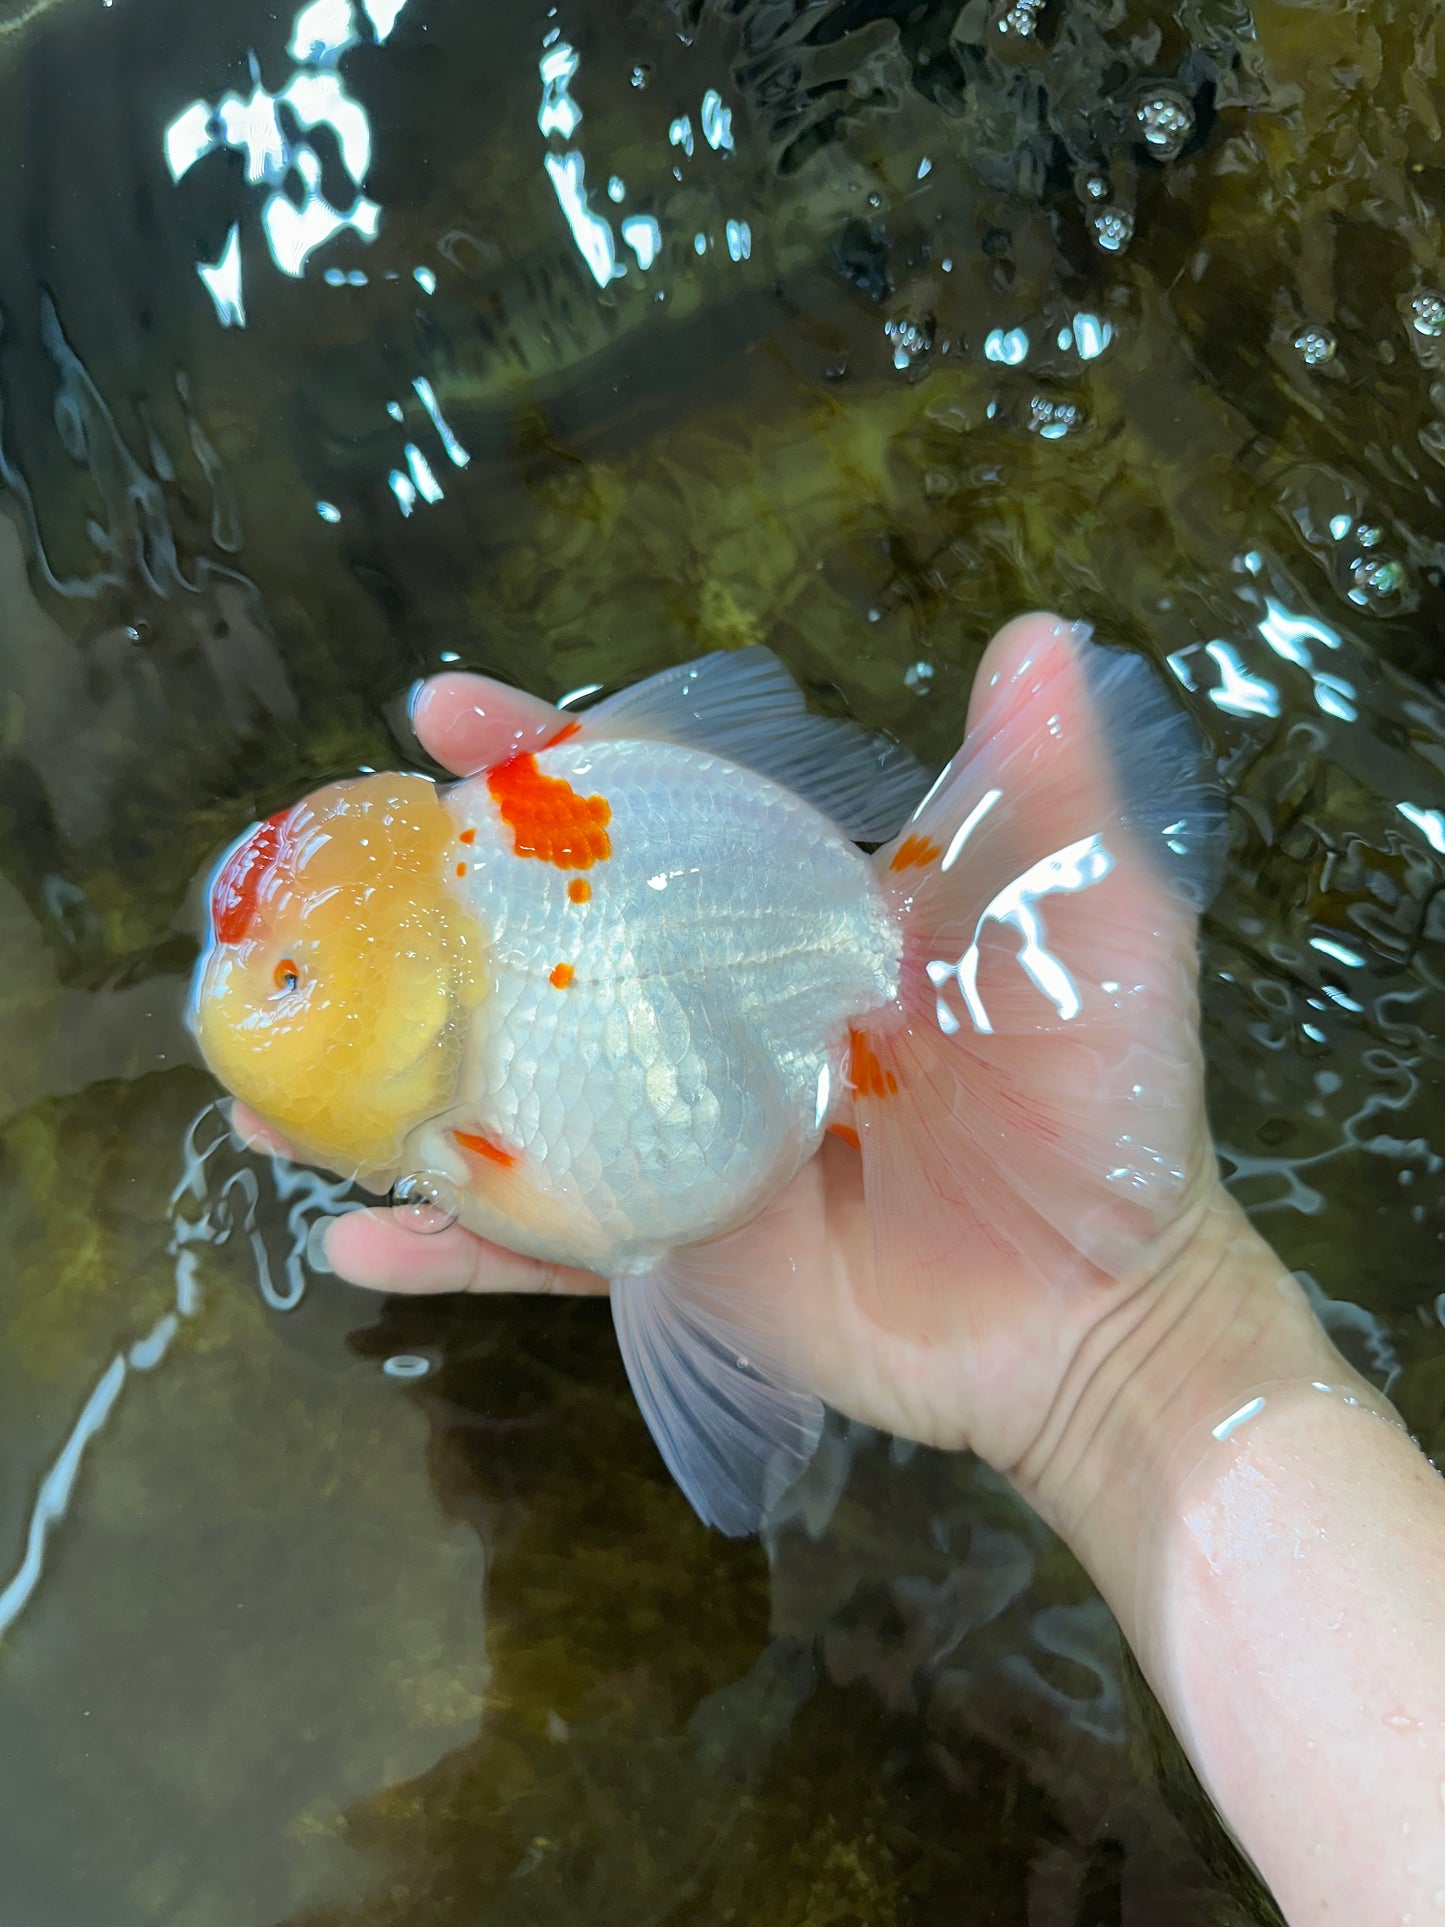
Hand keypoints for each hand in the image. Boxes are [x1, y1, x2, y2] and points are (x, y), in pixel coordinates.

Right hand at [235, 620, 1266, 1503]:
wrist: (1100, 1311)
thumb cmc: (1102, 1110)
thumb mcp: (1094, 930)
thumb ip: (1048, 794)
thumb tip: (1037, 632)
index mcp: (785, 924)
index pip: (644, 818)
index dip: (543, 760)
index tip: (439, 715)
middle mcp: (709, 1019)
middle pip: (539, 948)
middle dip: (416, 917)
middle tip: (295, 895)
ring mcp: (677, 1141)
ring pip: (508, 1100)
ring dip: (387, 1090)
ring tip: (263, 1084)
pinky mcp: (672, 1252)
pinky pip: (540, 1251)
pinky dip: (446, 1253)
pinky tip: (346, 1253)